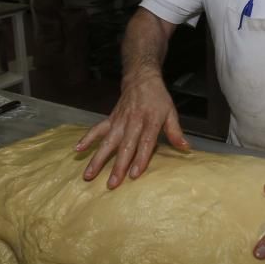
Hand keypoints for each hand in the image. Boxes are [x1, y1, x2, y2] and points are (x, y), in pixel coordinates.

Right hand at [75, 67, 189, 187]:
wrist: (141, 79)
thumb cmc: (158, 99)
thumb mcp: (171, 112)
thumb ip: (175, 132)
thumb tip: (185, 148)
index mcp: (150, 121)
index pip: (145, 142)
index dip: (140, 159)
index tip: (134, 175)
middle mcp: (133, 122)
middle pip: (125, 146)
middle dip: (118, 166)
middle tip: (112, 183)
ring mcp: (119, 121)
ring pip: (108, 142)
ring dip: (98, 158)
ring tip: (89, 175)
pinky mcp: (110, 119)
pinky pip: (97, 129)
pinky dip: (87, 138)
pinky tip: (78, 150)